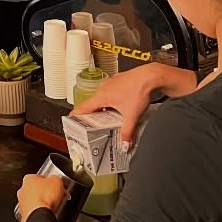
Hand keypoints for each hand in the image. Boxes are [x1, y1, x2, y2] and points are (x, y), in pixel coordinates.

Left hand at [16, 174, 67, 221]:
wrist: (39, 216)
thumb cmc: (44, 198)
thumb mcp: (57, 181)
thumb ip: (57, 178)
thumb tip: (58, 179)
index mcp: (28, 179)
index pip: (41, 177)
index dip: (51, 181)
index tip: (57, 186)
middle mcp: (22, 190)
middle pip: (37, 189)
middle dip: (46, 193)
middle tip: (56, 196)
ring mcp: (22, 204)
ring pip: (35, 201)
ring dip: (43, 203)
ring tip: (53, 206)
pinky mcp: (25, 216)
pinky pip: (34, 212)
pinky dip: (40, 213)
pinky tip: (47, 214)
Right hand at [73, 63, 196, 144]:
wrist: (150, 76)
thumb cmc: (139, 91)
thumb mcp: (132, 115)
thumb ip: (127, 132)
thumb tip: (124, 145)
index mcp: (102, 96)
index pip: (83, 107)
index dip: (76, 115)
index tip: (71, 121)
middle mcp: (103, 88)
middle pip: (93, 103)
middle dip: (92, 115)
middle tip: (92, 126)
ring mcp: (111, 83)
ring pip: (102, 98)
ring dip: (103, 107)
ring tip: (108, 118)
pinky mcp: (118, 81)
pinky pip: (110, 92)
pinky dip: (111, 101)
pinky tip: (120, 107)